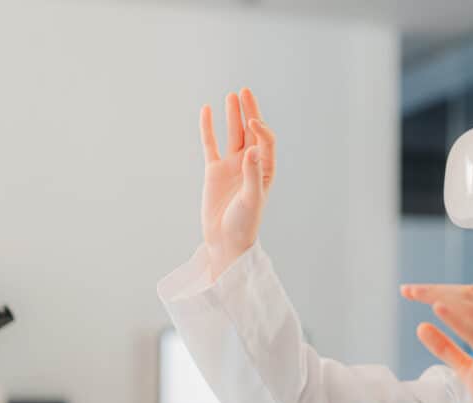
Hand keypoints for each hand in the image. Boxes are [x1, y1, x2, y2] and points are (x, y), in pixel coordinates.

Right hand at [199, 88, 276, 279]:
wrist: (225, 241)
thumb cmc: (244, 224)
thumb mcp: (251, 200)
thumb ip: (253, 174)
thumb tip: (253, 150)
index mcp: (265, 170)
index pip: (266, 141)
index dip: (261, 128)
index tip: (252, 122)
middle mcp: (250, 165)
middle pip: (251, 132)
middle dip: (249, 112)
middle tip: (245, 91)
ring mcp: (231, 166)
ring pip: (232, 134)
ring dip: (232, 116)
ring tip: (232, 96)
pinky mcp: (214, 171)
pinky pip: (211, 144)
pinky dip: (208, 128)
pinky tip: (206, 111)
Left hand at [401, 284, 472, 402]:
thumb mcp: (464, 368)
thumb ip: (445, 348)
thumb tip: (421, 326)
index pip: (469, 297)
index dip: (441, 289)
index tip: (413, 291)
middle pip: (468, 296)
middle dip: (435, 289)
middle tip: (407, 290)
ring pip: (471, 308)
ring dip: (440, 297)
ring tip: (416, 293)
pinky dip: (456, 318)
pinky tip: (437, 309)